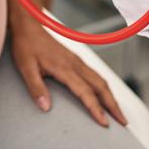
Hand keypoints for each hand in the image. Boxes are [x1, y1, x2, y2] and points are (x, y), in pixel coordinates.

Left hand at [10, 25, 127, 126]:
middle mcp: (75, 64)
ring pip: (100, 80)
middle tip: (122, 122)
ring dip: (111, 97)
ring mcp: (77, 61)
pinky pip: (95, 75)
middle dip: (113, 105)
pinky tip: (104, 95)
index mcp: (64, 67)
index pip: (85, 91)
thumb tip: (46, 107)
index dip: (95, 108)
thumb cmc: (26, 46)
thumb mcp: (26, 68)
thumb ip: (36, 88)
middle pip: (100, 86)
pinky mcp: (76, 59)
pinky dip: (104, 88)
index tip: (104, 122)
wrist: (29, 25)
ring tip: (118, 112)